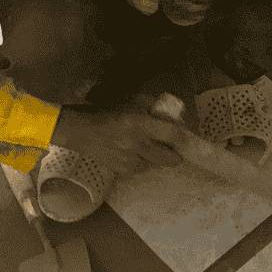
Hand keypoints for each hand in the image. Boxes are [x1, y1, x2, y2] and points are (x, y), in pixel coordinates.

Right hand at [53, 105, 185, 175]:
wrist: (79, 131)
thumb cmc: (105, 111)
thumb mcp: (131, 101)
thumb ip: (153, 108)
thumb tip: (172, 116)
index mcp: (140, 125)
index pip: (173, 135)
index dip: (186, 139)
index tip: (191, 139)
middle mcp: (138, 145)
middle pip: (170, 159)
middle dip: (175, 154)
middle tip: (173, 148)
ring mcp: (130, 161)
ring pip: (156, 165)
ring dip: (156, 158)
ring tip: (147, 147)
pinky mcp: (123, 171)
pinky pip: (141, 169)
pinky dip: (142, 162)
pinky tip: (134, 152)